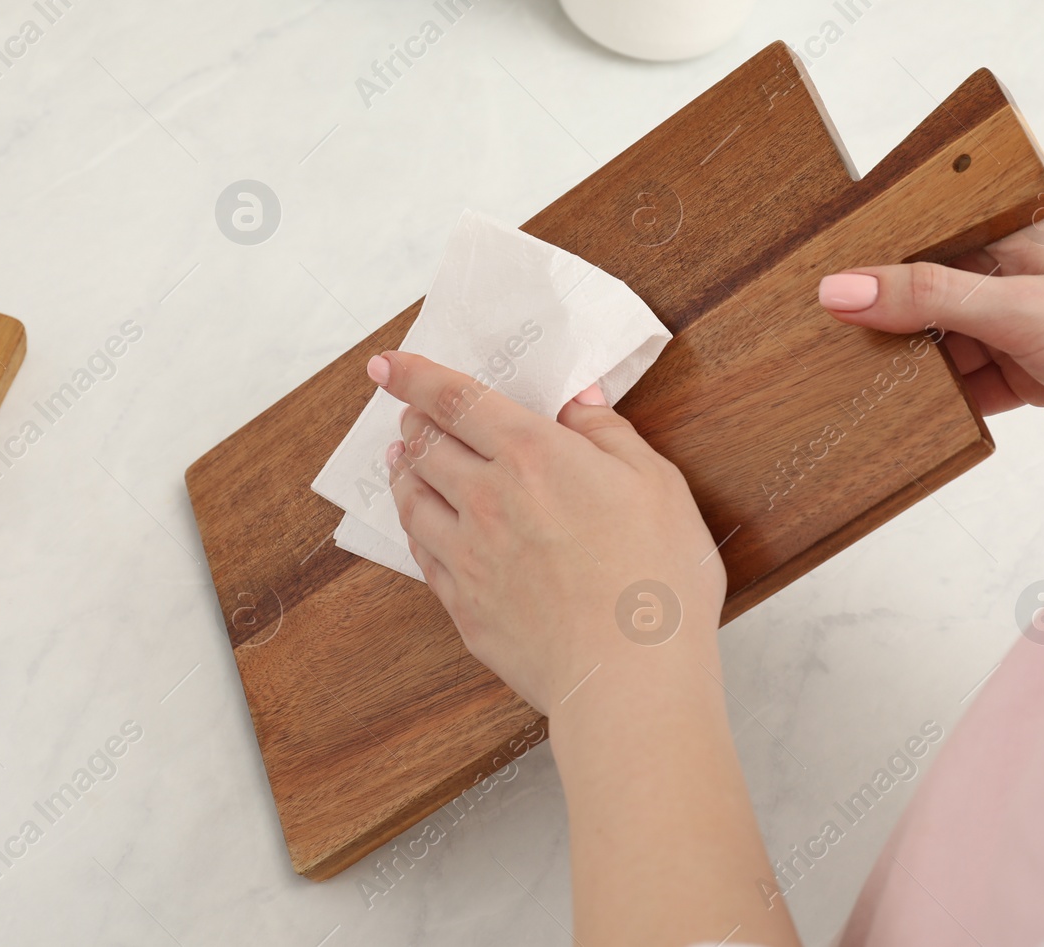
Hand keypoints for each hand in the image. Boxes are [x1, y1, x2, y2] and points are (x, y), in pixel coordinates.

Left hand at [367, 350, 801, 946]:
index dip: (415, 376)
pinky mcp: (465, 607)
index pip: (456, 400)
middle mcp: (486, 497)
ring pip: (414, 500)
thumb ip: (609, 435)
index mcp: (532, 454)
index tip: (387, 366)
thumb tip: (578, 401)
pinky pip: (424, 555)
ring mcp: (468, 555)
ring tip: (402, 461)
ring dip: (404, 473)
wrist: (628, 677)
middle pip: (427, 447)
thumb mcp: (656, 484)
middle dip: (413, 422)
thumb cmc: (656, 578)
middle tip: (409, 414)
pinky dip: (417, 529)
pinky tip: (423, 527)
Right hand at [817, 224, 1043, 457]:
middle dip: (879, 324)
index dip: (863, 261)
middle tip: (823, 350)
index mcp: (1010, 231)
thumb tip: (840, 289)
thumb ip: (925, 297)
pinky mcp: (1034, 372)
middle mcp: (1012, 272)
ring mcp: (1022, 323)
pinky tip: (913, 416)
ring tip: (860, 390)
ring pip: (938, 345)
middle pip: (918, 293)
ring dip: (910, 370)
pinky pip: (967, 385)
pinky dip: (943, 402)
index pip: (916, 234)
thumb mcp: (1018, 311)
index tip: (809, 292)